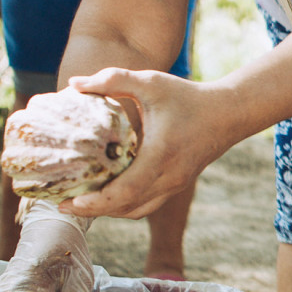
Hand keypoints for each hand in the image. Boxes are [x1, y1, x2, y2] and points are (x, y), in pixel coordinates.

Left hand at [57, 69, 235, 220]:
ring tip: (81, 203)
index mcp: (161, 155)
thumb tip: (74, 84)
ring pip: (136, 210)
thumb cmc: (188, 96)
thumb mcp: (151, 82)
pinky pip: (146, 204)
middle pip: (126, 207)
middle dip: (93, 210)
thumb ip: (113, 80)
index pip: (126, 191)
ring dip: (108, 210)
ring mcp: (175, 184)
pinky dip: (124, 205)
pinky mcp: (177, 184)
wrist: (229, 113)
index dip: (97, 202)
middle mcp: (169, 177)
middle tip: (63, 204)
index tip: (71, 202)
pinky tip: (107, 195)